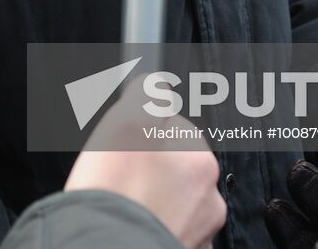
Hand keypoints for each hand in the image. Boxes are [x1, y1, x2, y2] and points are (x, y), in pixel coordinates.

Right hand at [65, 80, 225, 248]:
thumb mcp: (126, 122)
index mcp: (200, 161)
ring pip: (174, 204)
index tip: (125, 150)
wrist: (107, 248)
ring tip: (127, 205)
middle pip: (175, 170)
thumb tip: (156, 85)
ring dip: (155, 202)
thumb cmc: (116, 191)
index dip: (143, 136)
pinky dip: (157, 228)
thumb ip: (147, 95)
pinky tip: (136, 224)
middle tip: (122, 180)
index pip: (173, 131)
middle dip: (152, 171)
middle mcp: (210, 199)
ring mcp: (200, 233)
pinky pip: (172, 232)